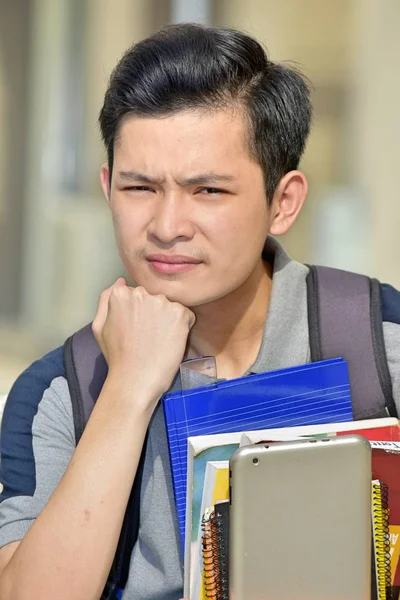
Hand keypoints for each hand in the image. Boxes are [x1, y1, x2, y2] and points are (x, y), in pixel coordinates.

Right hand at [92, 279, 195, 401]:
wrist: (135, 379)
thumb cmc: (117, 356)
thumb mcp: (99, 326)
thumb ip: (106, 299)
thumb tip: (120, 281)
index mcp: (121, 294)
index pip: (137, 294)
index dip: (139, 313)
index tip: (137, 329)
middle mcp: (142, 293)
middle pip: (154, 297)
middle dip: (155, 312)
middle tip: (149, 336)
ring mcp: (162, 302)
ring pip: (170, 305)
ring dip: (169, 319)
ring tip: (160, 340)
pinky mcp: (180, 313)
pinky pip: (186, 315)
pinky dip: (183, 327)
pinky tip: (171, 342)